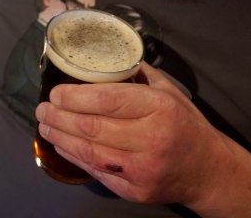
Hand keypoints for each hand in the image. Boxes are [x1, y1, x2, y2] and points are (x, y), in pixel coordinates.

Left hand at [35, 63, 230, 205]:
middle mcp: (152, 139)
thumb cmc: (185, 125)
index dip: (74, 96)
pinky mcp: (136, 191)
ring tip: (45, 126)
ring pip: (89, 152)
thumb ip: (137, 75)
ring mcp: (143, 169)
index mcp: (160, 108)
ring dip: (60, 138)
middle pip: (92, 127)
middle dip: (58, 117)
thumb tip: (101, 59)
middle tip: (42, 109)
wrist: (209, 171)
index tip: (55, 93)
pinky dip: (75, 157)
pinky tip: (63, 145)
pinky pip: (97, 172)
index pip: (107, 100)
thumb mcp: (169, 92)